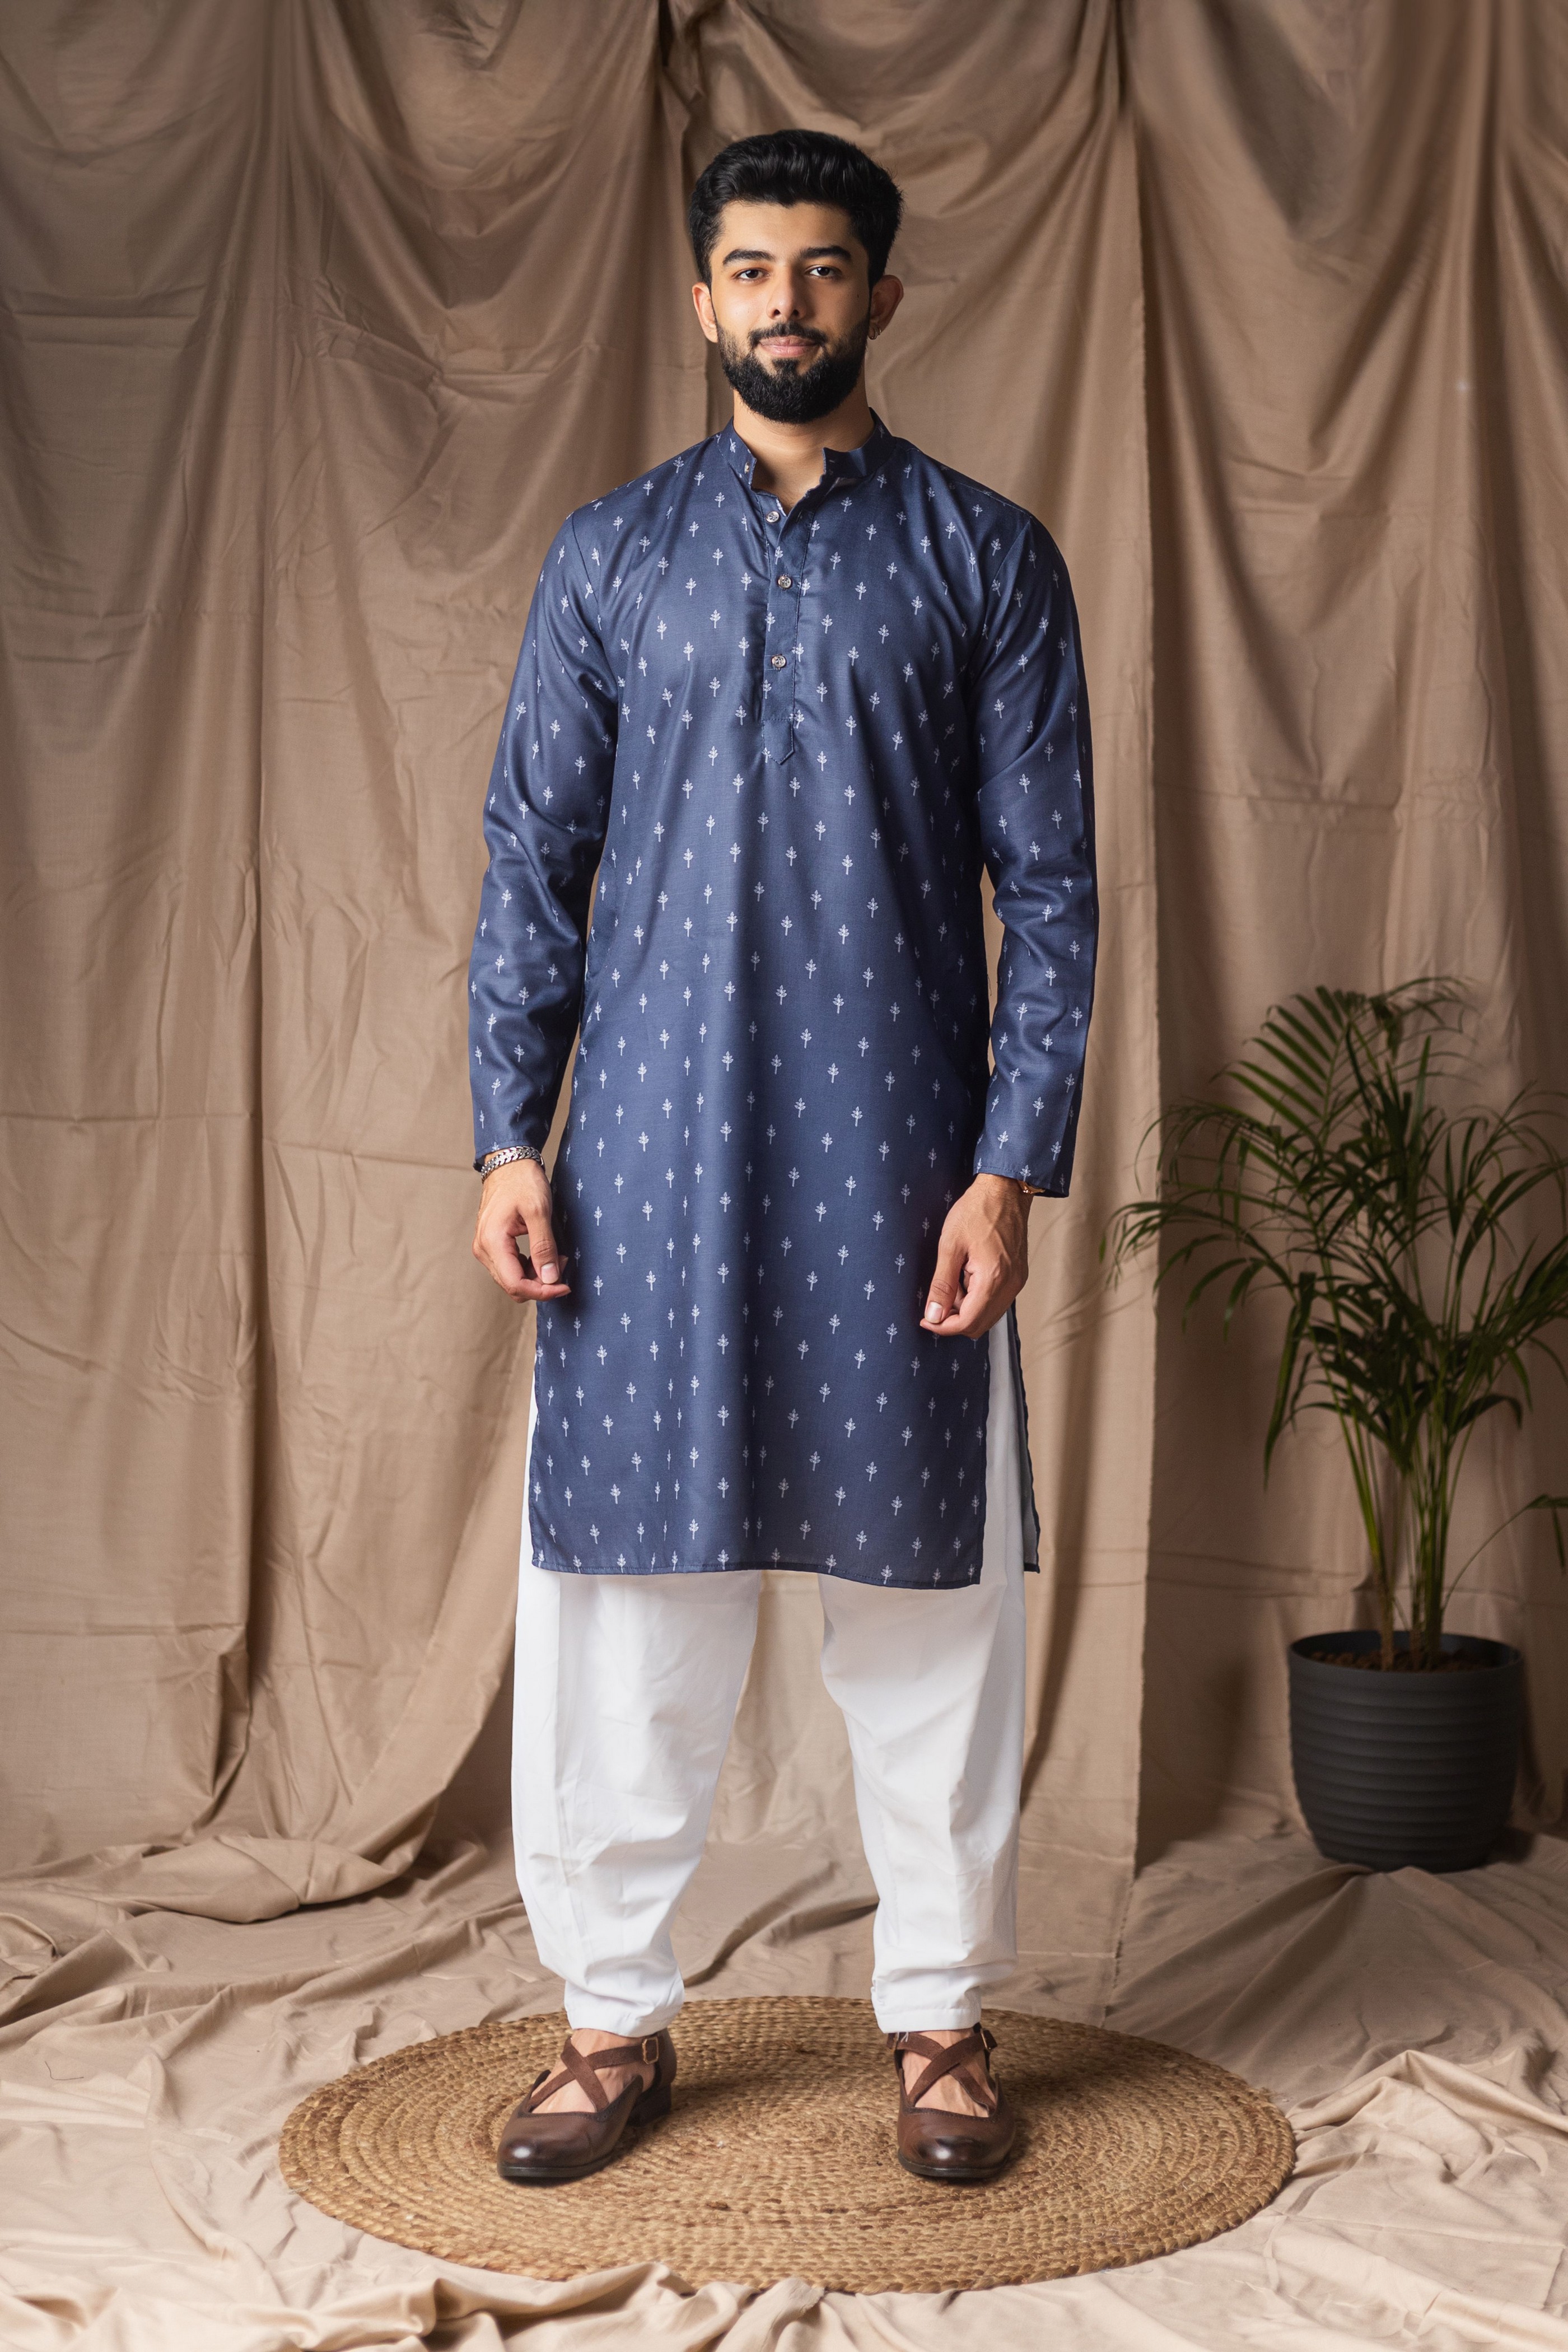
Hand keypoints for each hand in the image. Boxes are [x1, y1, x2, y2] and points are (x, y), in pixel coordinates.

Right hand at [472, 1158, 570, 1303]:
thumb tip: (550, 1278)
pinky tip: (543, 1255)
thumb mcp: (539, 1211)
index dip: (542, 1291)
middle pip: (513, 1286)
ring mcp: (485, 1248)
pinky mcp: (492, 1246)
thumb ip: (544, 1246)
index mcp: (492, 1242)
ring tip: (556, 1257)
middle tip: (563, 1263)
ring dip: (536, 1276)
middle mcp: (483, 1249)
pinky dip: (529, 1268)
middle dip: (541, 1283)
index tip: (565, 1286)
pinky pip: (510, 1268)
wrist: (508, 1164)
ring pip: (512, 1280)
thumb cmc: (522, 1181)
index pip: (515, 1284)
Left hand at [921, 1174, 1030, 1338]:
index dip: (943, 1326)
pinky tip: (967, 1276)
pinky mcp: (1018, 1275)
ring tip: (953, 1279)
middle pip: (980, 1324)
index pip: (968, 1322)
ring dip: (967, 1308)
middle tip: (936, 1300)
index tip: (926, 1319)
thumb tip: (934, 1316)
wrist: (1005, 1190)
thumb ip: (942, 1285)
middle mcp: (1011, 1286)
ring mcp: (1017, 1281)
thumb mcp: (950, 1246)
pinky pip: (997, 1300)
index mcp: (993, 1279)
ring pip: (989, 1314)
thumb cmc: (976, 1211)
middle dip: (955, 1319)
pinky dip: (979, 1298)